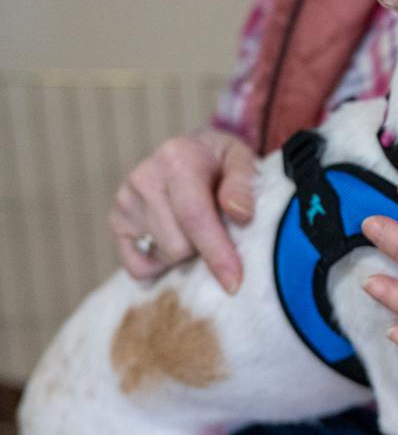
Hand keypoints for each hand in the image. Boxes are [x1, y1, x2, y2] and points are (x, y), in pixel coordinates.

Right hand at [109, 128, 255, 293]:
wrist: (193, 152)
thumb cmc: (222, 162)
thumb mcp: (242, 160)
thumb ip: (244, 183)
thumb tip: (241, 214)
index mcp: (177, 158)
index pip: (194, 217)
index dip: (216, 253)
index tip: (234, 283)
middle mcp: (144, 178)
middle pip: (179, 246)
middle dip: (206, 247)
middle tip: (218, 225)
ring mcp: (125, 201)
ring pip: (163, 258)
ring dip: (188, 252)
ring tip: (196, 227)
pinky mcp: (116, 222)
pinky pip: (139, 267)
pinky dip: (162, 264)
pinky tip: (175, 240)